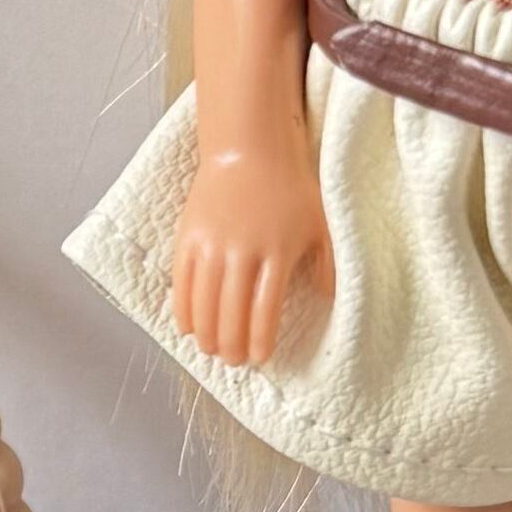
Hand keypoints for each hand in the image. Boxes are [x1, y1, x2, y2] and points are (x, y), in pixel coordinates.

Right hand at [172, 136, 331, 371]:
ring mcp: (211, 244)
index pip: (264, 309)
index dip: (260, 339)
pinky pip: (182, 282)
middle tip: (234, 361)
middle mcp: (241, 250)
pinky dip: (183, 309)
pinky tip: (188, 327)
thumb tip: (328, 298)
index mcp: (276, 251)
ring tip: (212, 350)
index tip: (260, 358)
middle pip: (231, 311)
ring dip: (206, 333)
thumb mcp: (321, 224)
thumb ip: (329, 263)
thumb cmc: (290, 188)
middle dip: (231, 344)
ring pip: (203, 302)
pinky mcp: (189, 236)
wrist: (249, 150)